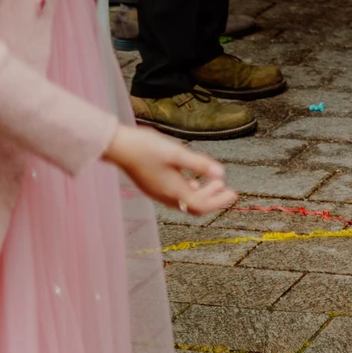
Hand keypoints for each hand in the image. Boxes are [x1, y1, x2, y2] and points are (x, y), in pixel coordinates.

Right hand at [103, 124, 236, 215]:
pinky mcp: (152, 185)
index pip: (200, 205)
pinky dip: (189, 190)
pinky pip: (175, 194)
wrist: (118, 147)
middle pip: (193, 206)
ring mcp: (157, 191)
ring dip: (201, 194)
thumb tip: (221, 174)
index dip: (219, 201)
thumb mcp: (177, 153)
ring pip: (184, 201)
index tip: (233, 194)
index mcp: (172, 190)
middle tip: (226, 188)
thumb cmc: (146, 148)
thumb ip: (199, 164)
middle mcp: (164, 195)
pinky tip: (193, 179)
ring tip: (214, 182)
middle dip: (212, 198)